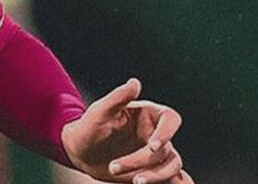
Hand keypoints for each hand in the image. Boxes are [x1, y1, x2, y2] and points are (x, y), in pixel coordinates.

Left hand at [61, 78, 191, 183]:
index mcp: (148, 115)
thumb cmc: (89, 127)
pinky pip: (172, 179)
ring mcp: (157, 155)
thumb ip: (118, 97)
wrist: (80, 152)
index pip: (170, 119)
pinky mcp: (153, 172)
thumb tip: (135, 82)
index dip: (167, 132)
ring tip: (135, 181)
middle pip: (167, 149)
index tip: (152, 146)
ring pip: (171, 167)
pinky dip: (177, 183)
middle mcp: (156, 134)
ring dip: (155, 176)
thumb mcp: (99, 111)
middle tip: (115, 167)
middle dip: (144, 161)